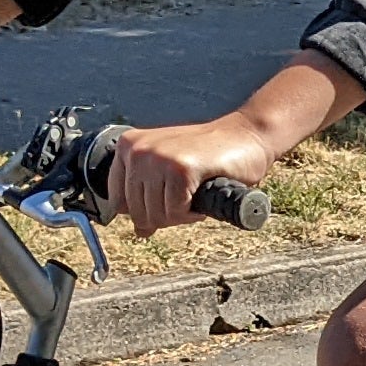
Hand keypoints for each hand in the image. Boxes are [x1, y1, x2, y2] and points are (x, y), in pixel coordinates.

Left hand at [101, 113, 281, 235]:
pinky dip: (193, 213)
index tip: (167, 202)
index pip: (118, 201)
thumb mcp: (169, 170)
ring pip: (156, 215)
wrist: (248, 135)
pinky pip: (176, 212)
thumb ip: (149, 194)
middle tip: (188, 199)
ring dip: (182, 215)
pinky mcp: (180, 169)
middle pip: (137, 212)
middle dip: (166, 216)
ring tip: (196, 194)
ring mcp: (158, 158)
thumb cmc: (210, 153)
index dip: (144, 211)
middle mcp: (137, 150)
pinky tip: (203, 193)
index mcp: (128, 146)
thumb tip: (140, 230)